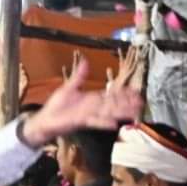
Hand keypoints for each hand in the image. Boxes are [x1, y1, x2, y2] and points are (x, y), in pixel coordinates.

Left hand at [20, 55, 143, 147]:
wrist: (45, 120)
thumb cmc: (56, 107)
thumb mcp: (68, 87)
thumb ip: (79, 76)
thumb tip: (85, 61)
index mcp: (91, 98)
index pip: (111, 95)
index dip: (123, 93)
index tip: (135, 92)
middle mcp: (92, 107)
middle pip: (113, 104)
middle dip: (127, 103)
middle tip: (141, 103)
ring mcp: (87, 115)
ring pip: (108, 112)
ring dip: (121, 112)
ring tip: (134, 113)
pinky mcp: (80, 121)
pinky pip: (94, 122)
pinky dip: (103, 122)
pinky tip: (113, 124)